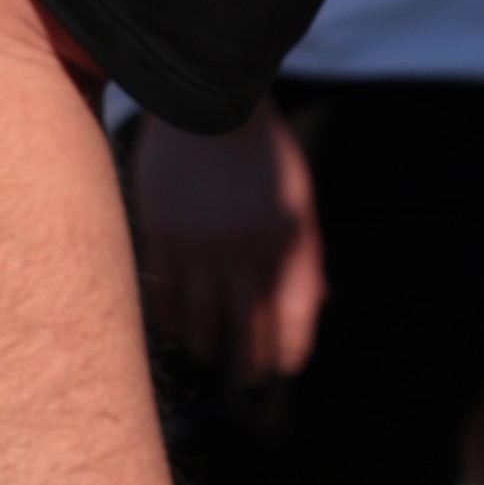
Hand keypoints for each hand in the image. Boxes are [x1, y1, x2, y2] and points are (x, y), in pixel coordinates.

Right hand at [129, 101, 323, 383]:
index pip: (293, 316)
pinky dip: (173, 318)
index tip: (284, 366)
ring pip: (204, 320)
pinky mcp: (163, 236)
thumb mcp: (298, 200)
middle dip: (250, 361)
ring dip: (209, 345)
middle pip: (248, 327)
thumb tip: (320, 303)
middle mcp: (247, 249)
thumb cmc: (261, 155)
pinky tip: (178, 326)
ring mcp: (202, 245)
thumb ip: (306, 255)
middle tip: (248, 377)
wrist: (208, 107)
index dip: (289, 349)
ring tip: (211, 352)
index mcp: (288, 239)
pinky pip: (167, 296)